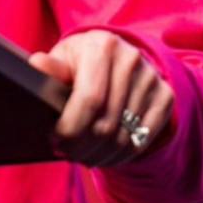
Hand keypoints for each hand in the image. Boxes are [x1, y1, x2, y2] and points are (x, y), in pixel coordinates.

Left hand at [28, 30, 173, 166]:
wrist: (119, 57)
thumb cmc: (81, 62)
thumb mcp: (63, 60)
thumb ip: (51, 70)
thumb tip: (36, 64)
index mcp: (101, 46)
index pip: (90, 100)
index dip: (71, 129)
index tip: (56, 140)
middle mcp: (131, 58)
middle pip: (106, 124)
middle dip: (82, 148)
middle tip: (68, 153)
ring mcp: (151, 77)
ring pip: (124, 138)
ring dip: (100, 156)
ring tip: (84, 156)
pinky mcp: (165, 95)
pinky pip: (143, 139)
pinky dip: (121, 156)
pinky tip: (106, 154)